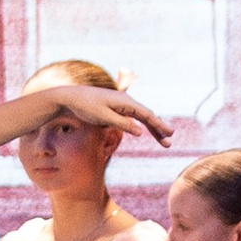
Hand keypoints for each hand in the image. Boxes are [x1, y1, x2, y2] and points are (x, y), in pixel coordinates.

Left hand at [56, 85, 173, 146]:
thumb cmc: (85, 107)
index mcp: (125, 102)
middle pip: (147, 116)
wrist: (70, 98)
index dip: (159, 125)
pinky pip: (133, 117)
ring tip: (163, 140)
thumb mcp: (103, 118)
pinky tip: (147, 130)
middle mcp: (126, 101)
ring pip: (141, 117)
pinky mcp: (116, 107)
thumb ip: (123, 124)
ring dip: (152, 128)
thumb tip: (141, 131)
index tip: (170, 133)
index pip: (147, 115)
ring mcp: (121, 104)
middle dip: (159, 129)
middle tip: (169, 142)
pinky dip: (141, 124)